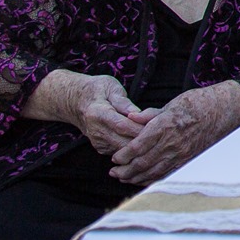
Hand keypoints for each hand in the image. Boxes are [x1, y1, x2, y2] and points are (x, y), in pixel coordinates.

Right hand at [24, 71, 150, 155]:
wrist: (75, 102)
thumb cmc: (97, 90)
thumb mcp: (110, 87)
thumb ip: (123, 101)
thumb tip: (137, 113)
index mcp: (98, 114)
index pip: (123, 126)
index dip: (141, 128)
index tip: (159, 127)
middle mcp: (96, 131)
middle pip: (124, 142)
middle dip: (145, 140)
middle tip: (163, 135)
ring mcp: (98, 142)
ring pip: (124, 150)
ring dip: (140, 146)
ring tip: (157, 138)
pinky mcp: (101, 148)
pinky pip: (121, 152)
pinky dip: (134, 149)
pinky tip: (146, 141)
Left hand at [110, 81, 239, 184]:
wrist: (225, 110)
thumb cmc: (199, 103)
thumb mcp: (172, 103)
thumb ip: (150, 114)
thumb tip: (131, 116)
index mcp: (165, 126)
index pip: (137, 146)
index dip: (123, 154)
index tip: (114, 157)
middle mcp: (172, 143)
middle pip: (142, 163)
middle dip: (125, 170)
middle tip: (114, 172)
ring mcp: (182, 153)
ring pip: (153, 171)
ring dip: (136, 177)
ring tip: (124, 178)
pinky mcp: (189, 159)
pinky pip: (167, 174)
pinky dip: (153, 179)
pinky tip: (144, 180)